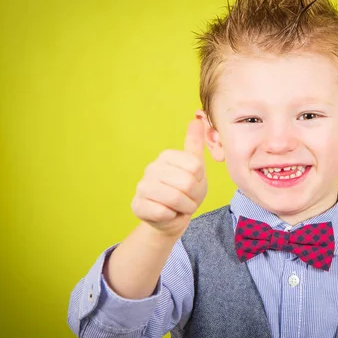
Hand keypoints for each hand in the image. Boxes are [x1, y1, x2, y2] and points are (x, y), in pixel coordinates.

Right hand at [131, 118, 207, 236]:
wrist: (172, 218)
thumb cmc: (186, 191)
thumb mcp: (196, 168)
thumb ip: (195, 144)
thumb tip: (197, 119)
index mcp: (166, 156)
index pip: (195, 167)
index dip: (199, 180)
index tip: (194, 184)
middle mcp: (151, 168)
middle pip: (187, 183)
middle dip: (193, 196)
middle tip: (188, 199)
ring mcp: (142, 187)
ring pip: (175, 198)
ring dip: (184, 207)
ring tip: (180, 207)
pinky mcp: (137, 206)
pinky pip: (163, 212)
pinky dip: (171, 216)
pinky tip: (168, 214)